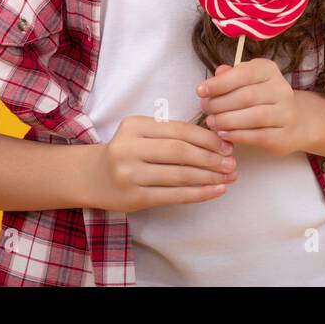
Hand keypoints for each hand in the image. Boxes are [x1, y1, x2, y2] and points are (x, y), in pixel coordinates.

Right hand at [86, 115, 237, 212]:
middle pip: (180, 152)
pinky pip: (173, 196)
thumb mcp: (141, 134)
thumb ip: (171, 134)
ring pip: (179, 175)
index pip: (178, 130)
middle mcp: (128, 148)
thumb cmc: (126, 152)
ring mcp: (129, 174)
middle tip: (232, 163)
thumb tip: (217, 142)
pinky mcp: (134, 198)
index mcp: (133, 125)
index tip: (226, 145)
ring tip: (229, 177)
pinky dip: (199, 194)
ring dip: (209, 177)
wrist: (92, 177)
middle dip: (211, 158)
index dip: (206, 138)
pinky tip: (216, 190)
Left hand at [196, 59, 307, 156]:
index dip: (220, 83)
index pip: (244, 73)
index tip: (200, 91)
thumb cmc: (261, 99)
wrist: (294, 122)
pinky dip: (237, 135)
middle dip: (220, 104)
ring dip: (227, 120)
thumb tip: (217, 74)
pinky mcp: (284, 135)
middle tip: (205, 109)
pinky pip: (258, 136)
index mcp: (269, 70)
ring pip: (254, 116)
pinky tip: (224, 134)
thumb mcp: (247, 82)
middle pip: (247, 96)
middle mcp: (281, 89)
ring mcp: (286, 113)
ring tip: (212, 122)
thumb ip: (230, 76)